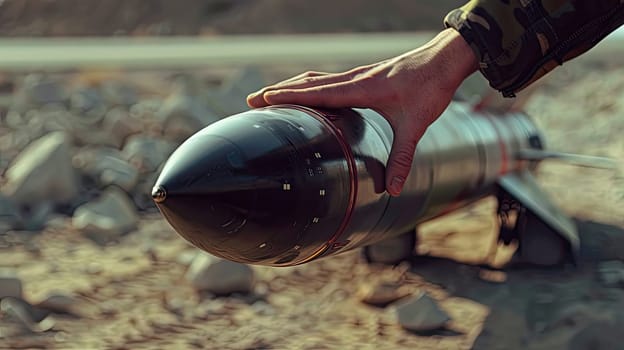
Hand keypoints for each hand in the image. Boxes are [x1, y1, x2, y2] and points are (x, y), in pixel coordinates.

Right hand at [247, 28, 477, 195]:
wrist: (444, 60)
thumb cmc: (430, 88)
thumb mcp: (415, 125)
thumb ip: (402, 158)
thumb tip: (392, 190)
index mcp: (361, 88)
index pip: (316, 93)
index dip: (288, 96)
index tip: (263, 98)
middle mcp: (355, 79)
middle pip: (308, 84)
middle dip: (279, 91)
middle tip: (253, 100)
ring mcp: (359, 76)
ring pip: (317, 79)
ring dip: (292, 87)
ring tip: (272, 96)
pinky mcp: (365, 76)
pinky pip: (329, 80)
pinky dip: (311, 86)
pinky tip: (310, 94)